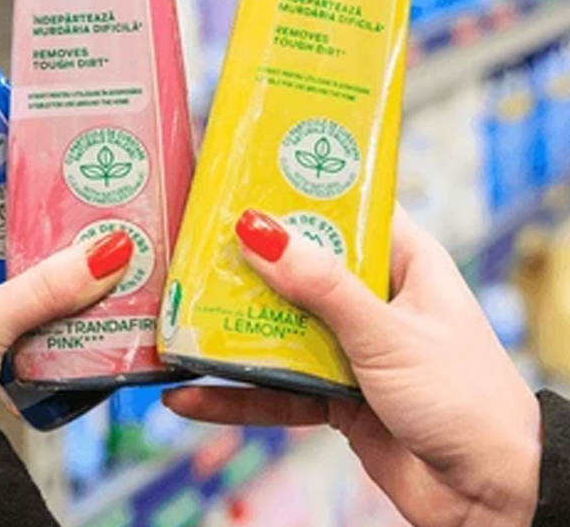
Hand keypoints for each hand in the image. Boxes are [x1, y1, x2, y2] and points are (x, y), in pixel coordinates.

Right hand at [163, 207, 540, 526]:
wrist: (495, 500)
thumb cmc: (466, 400)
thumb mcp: (388, 333)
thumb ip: (322, 286)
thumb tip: (258, 229)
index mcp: (403, 260)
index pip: (343, 208)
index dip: (294, 191)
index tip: (238, 176)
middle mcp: (372, 296)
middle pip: (297, 266)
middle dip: (245, 262)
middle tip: (187, 244)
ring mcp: (350, 345)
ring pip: (279, 326)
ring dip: (230, 329)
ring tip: (175, 317)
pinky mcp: (332, 394)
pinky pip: (274, 387)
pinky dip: (235, 394)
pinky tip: (190, 395)